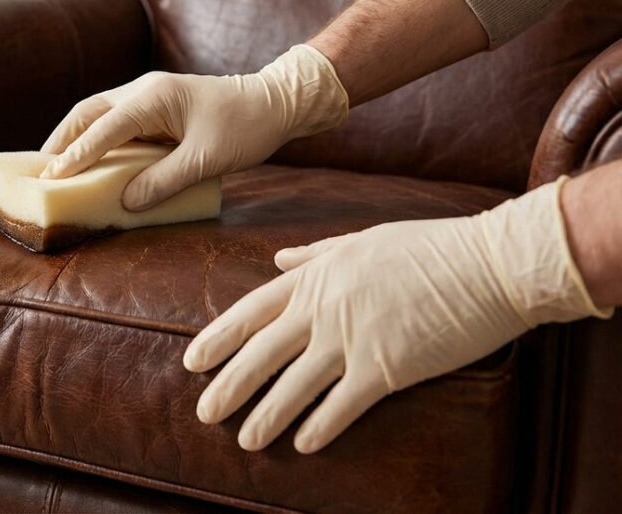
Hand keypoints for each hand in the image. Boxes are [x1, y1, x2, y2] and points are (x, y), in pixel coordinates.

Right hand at [39, 45, 347, 210]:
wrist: (275, 103)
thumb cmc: (245, 127)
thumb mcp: (206, 159)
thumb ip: (164, 181)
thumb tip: (125, 201)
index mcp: (153, 97)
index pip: (104, 128)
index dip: (77, 155)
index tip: (53, 177)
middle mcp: (143, 91)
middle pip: (88, 112)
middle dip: (62, 140)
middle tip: (40, 170)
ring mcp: (148, 97)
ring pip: (98, 114)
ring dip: (76, 138)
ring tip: (55, 166)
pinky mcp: (155, 108)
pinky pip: (116, 123)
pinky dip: (97, 140)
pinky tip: (91, 160)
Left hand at [183, 177, 611, 452]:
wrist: (489, 265)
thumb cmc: (431, 248)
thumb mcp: (362, 239)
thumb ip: (315, 255)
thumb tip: (278, 260)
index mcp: (316, 277)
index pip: (251, 311)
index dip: (218, 338)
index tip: (193, 361)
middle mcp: (324, 309)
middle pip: (261, 353)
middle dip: (229, 386)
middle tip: (204, 413)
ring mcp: (353, 338)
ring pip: (294, 385)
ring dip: (266, 416)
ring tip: (245, 440)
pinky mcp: (387, 367)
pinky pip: (343, 404)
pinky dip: (320, 426)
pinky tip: (303, 444)